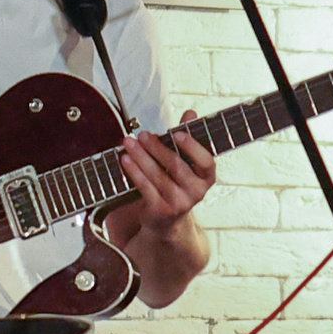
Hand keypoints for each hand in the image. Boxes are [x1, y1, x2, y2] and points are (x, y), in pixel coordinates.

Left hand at [120, 112, 217, 229]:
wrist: (166, 220)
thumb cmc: (176, 182)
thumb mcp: (185, 161)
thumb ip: (187, 137)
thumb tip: (190, 112)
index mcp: (207, 177)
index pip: (206, 161)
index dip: (192, 146)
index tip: (177, 132)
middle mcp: (197, 192)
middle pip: (177, 166)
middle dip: (157, 147)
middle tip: (142, 134)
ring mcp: (180, 203)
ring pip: (158, 175)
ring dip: (141, 156)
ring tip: (128, 142)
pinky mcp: (162, 210)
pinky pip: (145, 187)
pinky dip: (134, 171)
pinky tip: (125, 159)